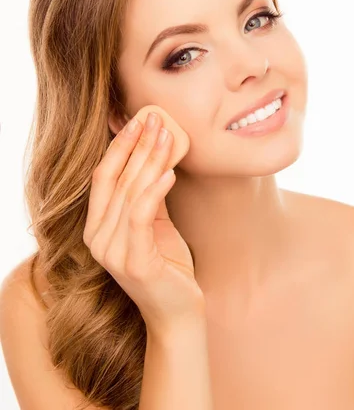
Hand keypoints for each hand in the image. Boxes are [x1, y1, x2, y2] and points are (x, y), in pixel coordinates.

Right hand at [83, 112, 204, 333]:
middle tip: (156, 119)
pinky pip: (142, 216)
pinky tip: (170, 172)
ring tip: (167, 136)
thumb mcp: (154, 223)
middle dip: (138, 146)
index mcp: (97, 227)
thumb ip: (147, 193)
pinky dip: (155, 191)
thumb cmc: (167, 265)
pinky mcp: (134, 262)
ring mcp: (113, 252)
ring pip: (130, 194)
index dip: (120, 146)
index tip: (138, 120)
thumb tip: (155, 153)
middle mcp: (98, 238)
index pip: (103, 177)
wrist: (178, 312)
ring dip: (150, 161)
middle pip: (118, 180)